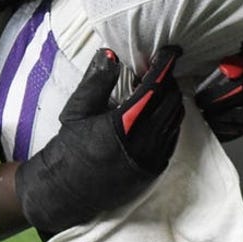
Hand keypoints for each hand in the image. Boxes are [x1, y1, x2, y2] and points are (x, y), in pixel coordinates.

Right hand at [17, 46, 183, 233]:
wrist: (67, 189)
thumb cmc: (69, 147)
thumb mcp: (77, 110)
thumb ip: (96, 81)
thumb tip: (110, 55)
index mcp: (123, 124)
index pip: (154, 87)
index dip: (164, 66)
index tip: (169, 52)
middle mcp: (143, 141)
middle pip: (171, 100)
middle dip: (168, 80)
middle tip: (157, 69)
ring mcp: (152, 156)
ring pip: (175, 117)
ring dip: (170, 98)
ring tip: (157, 87)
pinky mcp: (155, 168)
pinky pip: (173, 135)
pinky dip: (170, 118)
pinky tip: (158, 111)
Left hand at [195, 3, 242, 141]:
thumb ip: (240, 60)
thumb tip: (220, 76)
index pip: (242, 92)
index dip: (218, 99)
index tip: (201, 100)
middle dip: (220, 117)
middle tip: (201, 113)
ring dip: (228, 127)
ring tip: (209, 122)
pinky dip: (239, 129)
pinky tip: (224, 128)